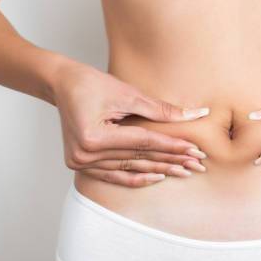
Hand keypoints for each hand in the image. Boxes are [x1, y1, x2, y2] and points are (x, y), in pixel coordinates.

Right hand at [51, 60, 209, 186]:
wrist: (61, 84)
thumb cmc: (92, 83)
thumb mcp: (128, 94)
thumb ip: (162, 109)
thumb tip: (198, 114)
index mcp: (94, 136)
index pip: (144, 142)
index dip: (172, 146)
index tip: (195, 149)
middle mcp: (86, 154)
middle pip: (139, 157)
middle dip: (171, 160)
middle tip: (197, 165)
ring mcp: (81, 162)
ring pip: (130, 167)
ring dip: (159, 169)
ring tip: (184, 172)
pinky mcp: (81, 164)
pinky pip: (114, 175)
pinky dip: (136, 176)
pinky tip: (158, 177)